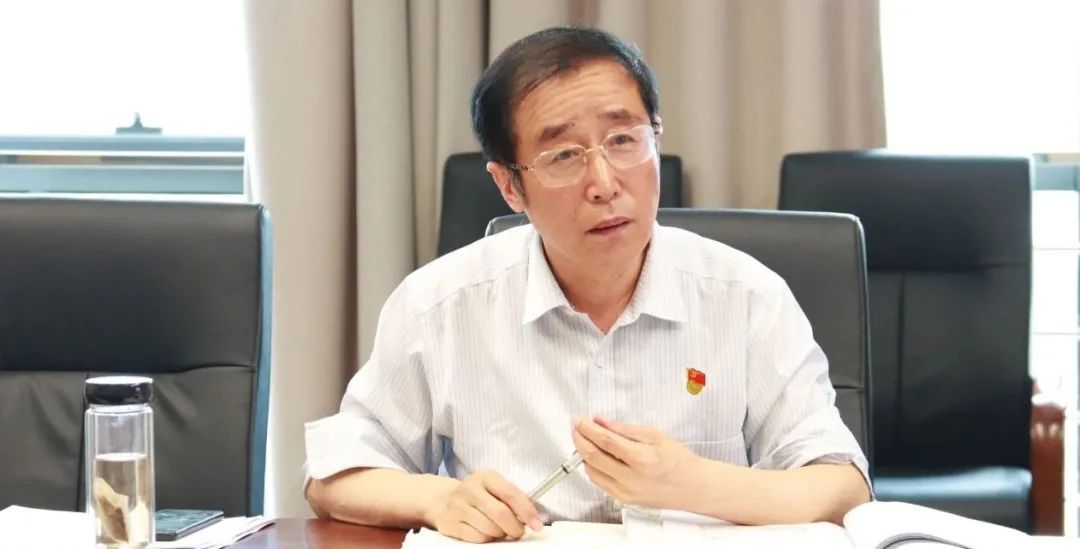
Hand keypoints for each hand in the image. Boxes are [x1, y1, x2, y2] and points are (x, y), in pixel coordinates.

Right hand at [423, 469, 542, 542]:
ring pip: (490, 529)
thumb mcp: (493, 487)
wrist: (442, 499)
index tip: (537, 524)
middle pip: (501, 514)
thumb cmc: (477, 495)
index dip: (527, 511)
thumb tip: (533, 518)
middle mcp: (470, 489)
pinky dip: (487, 539)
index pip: (511, 494)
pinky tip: (486, 532)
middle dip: (515, 528)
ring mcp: (458, 507)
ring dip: (501, 535)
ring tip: (500, 530)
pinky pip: (477, 538)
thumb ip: (512, 499)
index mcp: (486, 476)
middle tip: (518, 532)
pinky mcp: (450, 524)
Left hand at [572, 416, 700, 508]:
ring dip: (584, 454)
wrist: (693, 487)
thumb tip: (601, 421)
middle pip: (593, 457)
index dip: (587, 428)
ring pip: (592, 472)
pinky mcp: (624, 500)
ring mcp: (626, 492)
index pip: (604, 441)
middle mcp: (631, 479)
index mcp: (641, 459)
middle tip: (576, 427)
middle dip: (580, 439)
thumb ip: (624, 429)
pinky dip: (593, 468)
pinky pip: (600, 483)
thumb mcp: (654, 435)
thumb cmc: (679, 461)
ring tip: (584, 440)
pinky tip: (595, 458)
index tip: (578, 420)